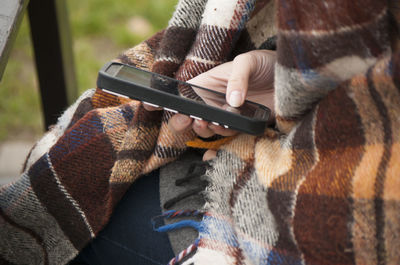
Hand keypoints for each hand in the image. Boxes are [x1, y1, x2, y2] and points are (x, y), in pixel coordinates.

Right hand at [144, 50, 275, 157]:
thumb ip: (237, 78)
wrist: (290, 79)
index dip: (167, 101)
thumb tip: (231, 102)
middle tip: (191, 120)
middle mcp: (213, 101)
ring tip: (214, 121)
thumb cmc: (266, 63)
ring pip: (207, 129)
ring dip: (206, 129)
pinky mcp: (240, 126)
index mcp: (209, 83)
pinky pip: (226, 138)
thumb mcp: (248, 61)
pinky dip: (220, 141)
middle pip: (190, 116)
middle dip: (184, 121)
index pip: (183, 94)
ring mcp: (226, 115)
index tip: (151, 104)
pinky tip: (219, 138)